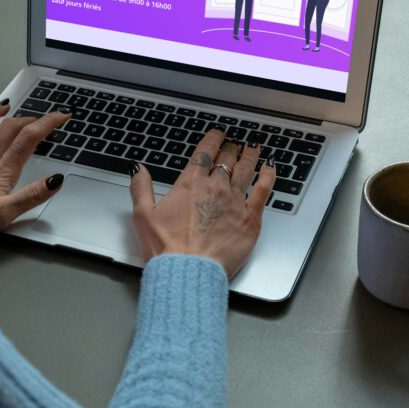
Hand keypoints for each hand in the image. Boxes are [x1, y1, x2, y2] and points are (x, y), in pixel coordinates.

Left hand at [0, 103, 70, 244]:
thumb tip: (56, 180)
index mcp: (1, 171)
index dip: (48, 123)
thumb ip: (31, 196)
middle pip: (9, 130)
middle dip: (28, 119)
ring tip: (4, 107)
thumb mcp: (5, 213)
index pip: (29, 139)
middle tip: (41, 116)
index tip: (62, 115)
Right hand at [128, 129, 276, 278]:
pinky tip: (271, 168)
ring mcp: (236, 202)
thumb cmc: (166, 248)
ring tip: (252, 148)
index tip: (218, 134)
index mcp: (191, 183)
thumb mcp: (143, 215)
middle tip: (233, 145)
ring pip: (247, 170)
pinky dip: (269, 176)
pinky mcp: (251, 220)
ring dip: (250, 156)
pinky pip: (264, 191)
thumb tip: (138, 169)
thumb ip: (141, 187)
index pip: (206, 151)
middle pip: (227, 159)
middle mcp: (216, 188)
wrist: (188, 272)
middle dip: (230, 149)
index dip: (213, 139)